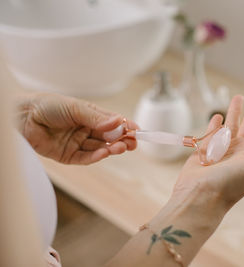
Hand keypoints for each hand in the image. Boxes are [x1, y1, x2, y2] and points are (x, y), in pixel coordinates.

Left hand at [16, 92, 137, 164]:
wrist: (23, 117)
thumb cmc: (48, 105)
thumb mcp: (76, 108)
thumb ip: (97, 118)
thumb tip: (120, 122)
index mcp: (90, 116)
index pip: (112, 123)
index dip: (125, 126)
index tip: (137, 130)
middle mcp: (85, 130)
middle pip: (109, 138)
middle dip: (122, 140)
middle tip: (132, 142)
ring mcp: (77, 143)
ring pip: (100, 148)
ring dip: (112, 148)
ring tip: (121, 147)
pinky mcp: (68, 156)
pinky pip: (85, 158)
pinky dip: (96, 157)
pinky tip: (105, 153)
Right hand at [174, 87, 243, 208]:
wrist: (201, 197)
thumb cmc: (231, 184)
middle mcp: (240, 150)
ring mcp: (222, 150)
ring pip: (232, 125)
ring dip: (236, 111)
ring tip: (239, 97)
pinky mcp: (204, 151)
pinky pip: (212, 133)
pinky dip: (215, 124)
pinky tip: (218, 116)